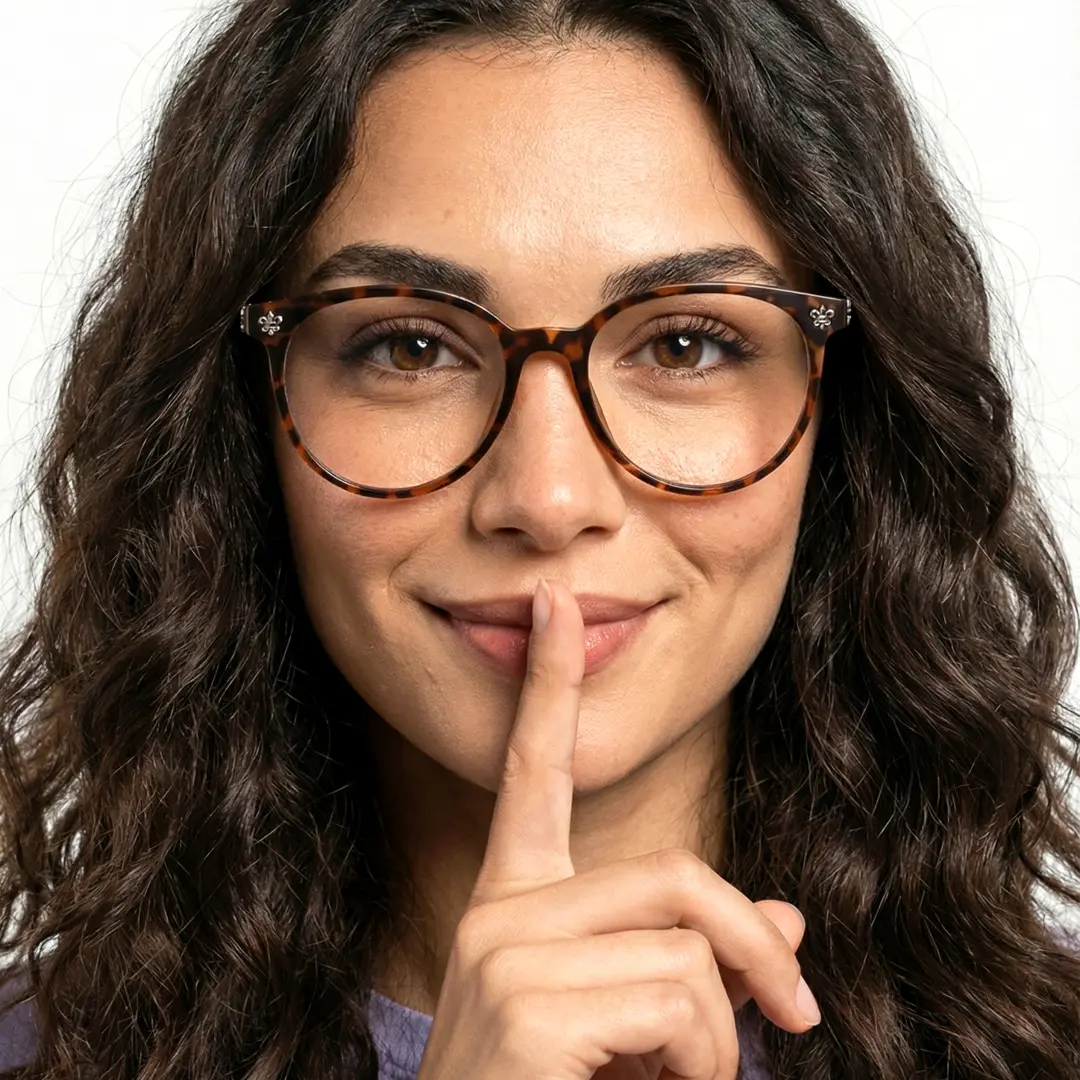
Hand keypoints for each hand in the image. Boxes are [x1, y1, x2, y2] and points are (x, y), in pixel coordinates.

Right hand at [414, 580, 818, 1079]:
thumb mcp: (634, 1023)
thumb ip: (698, 962)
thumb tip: (788, 925)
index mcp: (515, 902)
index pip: (533, 773)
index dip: (547, 686)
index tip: (557, 609)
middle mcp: (499, 910)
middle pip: (674, 873)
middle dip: (754, 947)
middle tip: (800, 1016)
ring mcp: (504, 950)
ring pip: (686, 950)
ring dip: (719, 1040)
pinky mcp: (526, 1002)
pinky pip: (677, 1002)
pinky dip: (703, 1064)